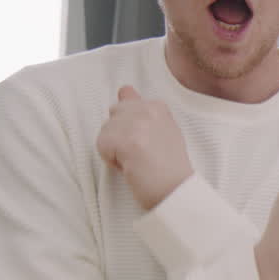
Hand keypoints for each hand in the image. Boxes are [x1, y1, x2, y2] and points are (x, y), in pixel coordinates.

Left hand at [96, 85, 192, 210]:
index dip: (131, 125)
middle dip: (120, 133)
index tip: (145, 140)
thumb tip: (124, 90)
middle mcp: (146, 108)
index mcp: (158, 106)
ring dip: (115, 148)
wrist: (176, 189)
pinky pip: (102, 146)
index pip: (127, 101)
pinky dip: (111, 160)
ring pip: (106, 131)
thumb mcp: (164, 129)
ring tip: (137, 161)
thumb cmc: (170, 167)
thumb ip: (144, 111)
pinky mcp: (122, 139)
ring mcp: (134, 123)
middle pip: (114, 114)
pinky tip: (131, 167)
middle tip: (140, 152)